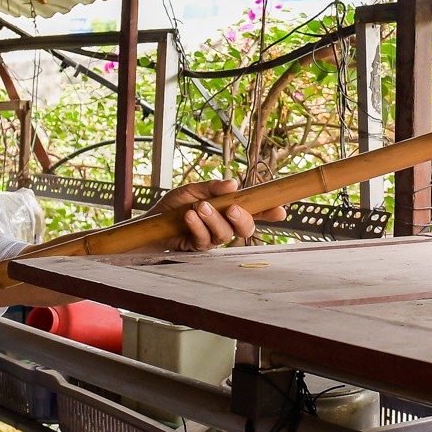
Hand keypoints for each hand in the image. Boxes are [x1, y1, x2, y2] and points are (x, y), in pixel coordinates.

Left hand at [154, 179, 284, 251]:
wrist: (151, 221)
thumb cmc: (174, 206)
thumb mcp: (192, 190)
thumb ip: (211, 187)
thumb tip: (233, 183)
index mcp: (228, 209)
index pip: (254, 211)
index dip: (269, 211)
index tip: (280, 210)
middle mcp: (225, 225)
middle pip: (245, 228)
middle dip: (243, 219)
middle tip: (233, 208)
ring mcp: (213, 238)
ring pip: (225, 234)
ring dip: (214, 219)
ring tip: (201, 207)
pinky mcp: (198, 248)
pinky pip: (203, 239)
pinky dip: (197, 226)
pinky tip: (190, 216)